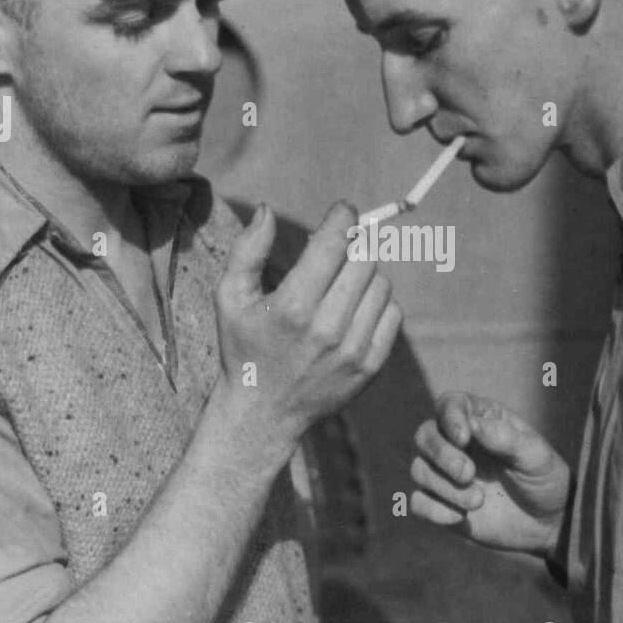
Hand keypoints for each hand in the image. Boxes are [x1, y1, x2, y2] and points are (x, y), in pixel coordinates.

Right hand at [213, 201, 401, 451]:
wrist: (264, 412)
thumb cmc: (244, 347)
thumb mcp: (230, 298)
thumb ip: (248, 250)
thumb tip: (268, 210)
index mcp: (292, 306)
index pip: (334, 242)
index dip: (343, 217)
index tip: (342, 212)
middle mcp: (327, 328)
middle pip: (363, 258)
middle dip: (352, 245)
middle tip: (337, 251)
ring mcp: (352, 350)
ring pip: (381, 284)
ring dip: (365, 274)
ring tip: (342, 284)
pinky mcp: (370, 367)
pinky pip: (392, 315)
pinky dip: (379, 304)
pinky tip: (354, 309)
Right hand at [410, 392, 570, 556]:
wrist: (548, 523)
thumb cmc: (544, 479)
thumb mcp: (535, 455)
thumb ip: (505, 438)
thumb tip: (472, 424)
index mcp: (480, 419)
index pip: (450, 405)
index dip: (450, 418)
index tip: (464, 438)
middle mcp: (456, 443)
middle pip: (425, 436)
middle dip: (441, 455)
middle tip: (468, 474)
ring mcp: (446, 474)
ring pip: (419, 470)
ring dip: (445, 487)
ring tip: (479, 501)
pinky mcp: (441, 503)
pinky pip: (418, 502)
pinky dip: (433, 510)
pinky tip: (459, 518)